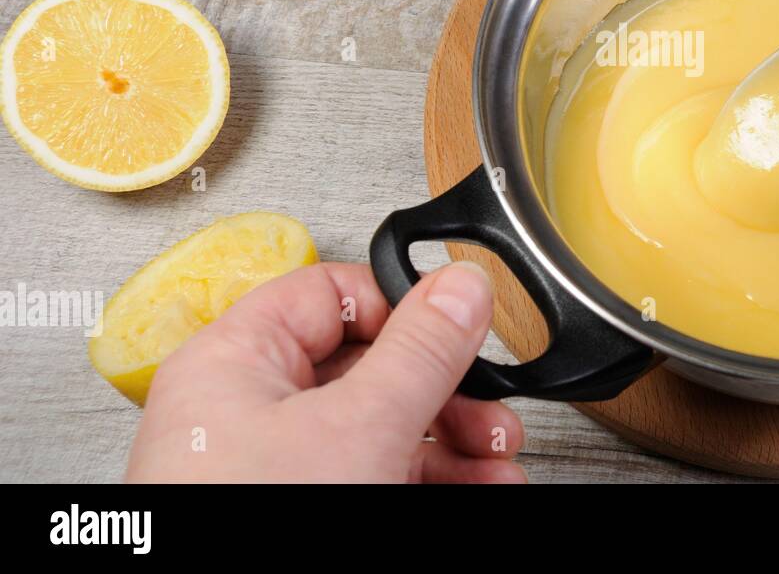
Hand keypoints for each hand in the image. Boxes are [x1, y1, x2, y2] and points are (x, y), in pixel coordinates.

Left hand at [126, 260, 525, 482]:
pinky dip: (433, 481)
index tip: (460, 330)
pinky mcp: (301, 509)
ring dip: (455, 444)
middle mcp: (248, 413)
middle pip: (370, 367)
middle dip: (447, 392)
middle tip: (489, 411)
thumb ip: (419, 351)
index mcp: (235, 364)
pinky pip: (378, 476)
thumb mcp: (358, 429)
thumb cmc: (252, 537)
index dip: (403, 307)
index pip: (331, 294)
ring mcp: (275, 471)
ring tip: (498, 463)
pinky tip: (476, 489)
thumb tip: (461, 286)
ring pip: (383, 429)